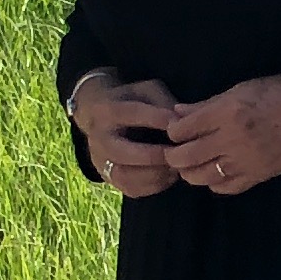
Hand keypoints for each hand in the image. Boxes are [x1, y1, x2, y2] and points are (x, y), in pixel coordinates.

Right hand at [70, 73, 181, 197]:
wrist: (97, 115)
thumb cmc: (130, 100)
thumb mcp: (145, 90)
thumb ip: (163, 102)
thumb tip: (182, 122)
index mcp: (106, 111)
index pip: (131, 114)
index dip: (157, 119)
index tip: (181, 124)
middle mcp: (98, 138)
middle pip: (123, 153)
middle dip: (154, 155)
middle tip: (178, 153)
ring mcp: (100, 161)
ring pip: (126, 176)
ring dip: (156, 174)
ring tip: (177, 166)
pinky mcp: (108, 178)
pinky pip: (131, 189)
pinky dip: (154, 185)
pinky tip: (169, 175)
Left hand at [164, 74, 280, 195]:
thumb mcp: (242, 89)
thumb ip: (207, 104)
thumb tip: (178, 112)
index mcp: (227, 113)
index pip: (182, 129)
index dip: (172, 130)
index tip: (174, 129)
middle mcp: (233, 139)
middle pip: (186, 156)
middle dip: (173, 155)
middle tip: (174, 150)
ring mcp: (246, 161)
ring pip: (201, 176)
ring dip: (190, 171)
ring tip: (191, 163)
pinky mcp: (259, 176)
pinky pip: (226, 187)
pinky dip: (214, 182)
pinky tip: (215, 172)